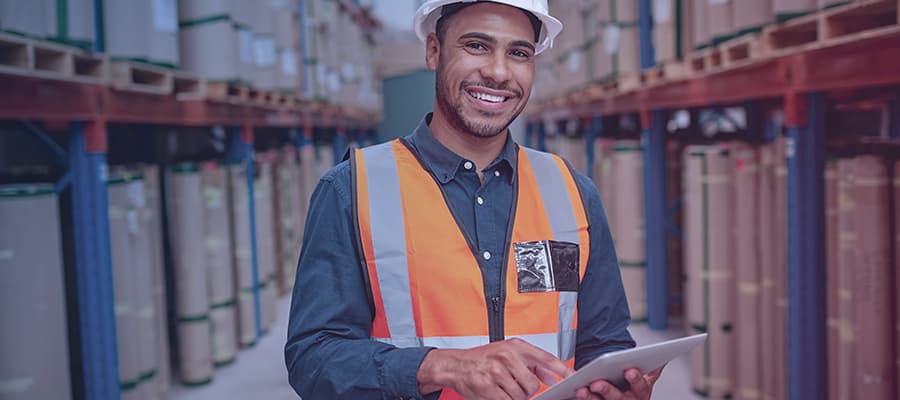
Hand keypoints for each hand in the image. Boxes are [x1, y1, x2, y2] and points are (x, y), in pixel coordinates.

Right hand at [417, 338, 574, 399]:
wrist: (456, 365)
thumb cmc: (483, 359)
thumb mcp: (508, 353)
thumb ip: (532, 363)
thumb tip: (551, 377)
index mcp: (515, 346)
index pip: (546, 358)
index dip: (561, 370)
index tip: (573, 378)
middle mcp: (507, 357)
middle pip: (532, 385)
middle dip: (527, 390)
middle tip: (516, 385)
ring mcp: (496, 372)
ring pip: (520, 396)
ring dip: (514, 396)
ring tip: (503, 387)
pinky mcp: (487, 387)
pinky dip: (504, 399)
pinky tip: (497, 392)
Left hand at [574, 365, 664, 399]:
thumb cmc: (633, 389)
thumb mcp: (645, 381)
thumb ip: (652, 370)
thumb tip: (663, 359)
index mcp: (641, 392)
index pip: (640, 385)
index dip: (635, 378)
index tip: (629, 370)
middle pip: (617, 398)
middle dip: (607, 390)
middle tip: (596, 382)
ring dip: (590, 398)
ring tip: (580, 389)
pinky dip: (584, 399)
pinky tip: (576, 392)